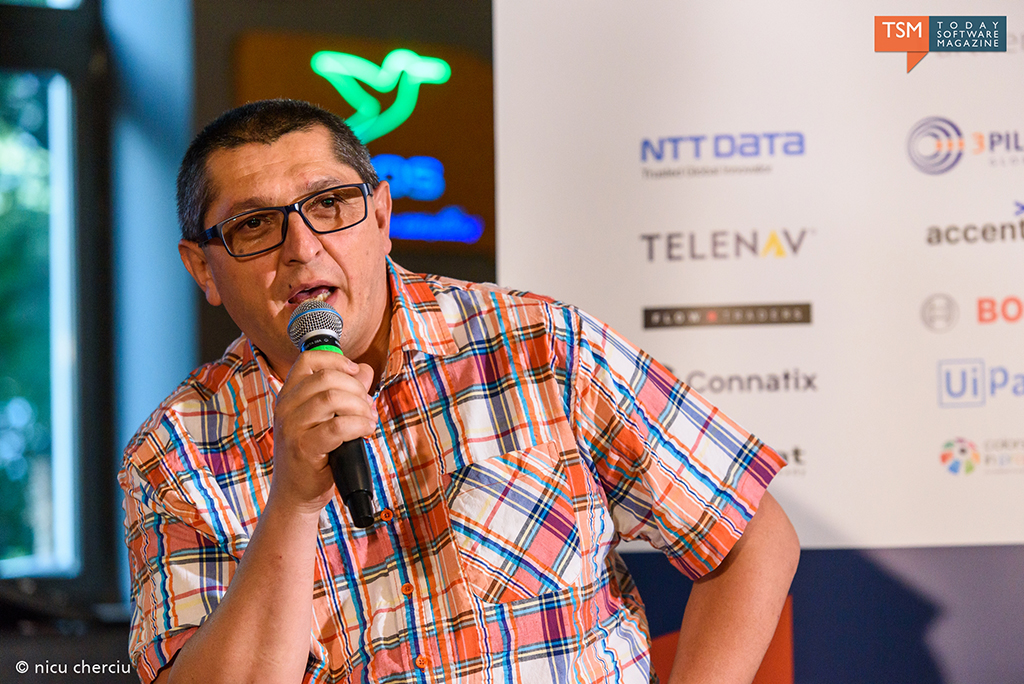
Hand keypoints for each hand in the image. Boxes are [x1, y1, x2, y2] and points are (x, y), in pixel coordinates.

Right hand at [270, 350, 374, 513]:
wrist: (296, 494)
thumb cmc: (313, 455)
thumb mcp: (326, 418)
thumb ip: (345, 391)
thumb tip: (366, 370)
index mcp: (289, 395)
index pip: (308, 360)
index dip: (336, 359)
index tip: (355, 371)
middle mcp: (286, 407)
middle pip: (327, 377)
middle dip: (356, 388)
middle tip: (367, 405)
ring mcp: (292, 427)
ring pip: (333, 398)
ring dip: (360, 406)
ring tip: (368, 419)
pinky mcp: (304, 448)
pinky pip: (338, 426)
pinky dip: (359, 425)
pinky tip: (366, 431)